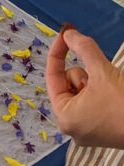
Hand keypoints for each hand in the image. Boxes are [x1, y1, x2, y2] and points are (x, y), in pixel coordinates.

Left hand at [46, 29, 123, 148]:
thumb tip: (68, 34)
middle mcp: (70, 126)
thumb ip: (83, 48)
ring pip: (81, 91)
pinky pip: (91, 102)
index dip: (58, 52)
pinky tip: (114, 98)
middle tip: (101, 80)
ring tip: (111, 91)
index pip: (52, 76)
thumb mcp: (102, 71)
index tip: (65, 34)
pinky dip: (100, 93)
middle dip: (84, 75)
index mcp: (63, 115)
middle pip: (68, 84)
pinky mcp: (100, 131)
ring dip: (95, 83)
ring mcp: (86, 130)